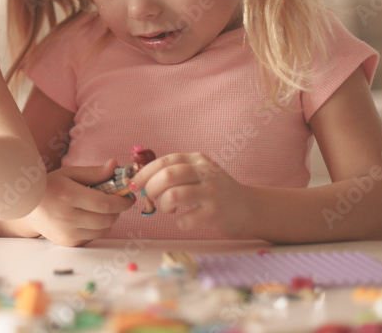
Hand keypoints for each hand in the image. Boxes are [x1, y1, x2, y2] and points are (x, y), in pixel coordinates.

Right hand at [27, 161, 134, 246]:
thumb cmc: (50, 185)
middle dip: (117, 210)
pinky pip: (92, 237)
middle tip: (117, 201)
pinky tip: (88, 218)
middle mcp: (68, 218)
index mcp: (69, 197)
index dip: (122, 202)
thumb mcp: (69, 173)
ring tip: (101, 209)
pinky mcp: (68, 243)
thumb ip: (94, 172)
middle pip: (107, 220)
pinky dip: (96, 229)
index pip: (105, 204)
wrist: (26, 206)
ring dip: (108, 220)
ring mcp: (67, 233)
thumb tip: (115, 166)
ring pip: (102, 231)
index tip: (128, 197)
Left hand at [129, 152, 251, 235]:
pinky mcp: (215, 214)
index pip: (165, 161)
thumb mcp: (197, 173)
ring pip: (173, 196)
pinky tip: (186, 220)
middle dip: (152, 188)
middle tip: (151, 197)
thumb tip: (140, 181)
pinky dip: (179, 222)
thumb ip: (174, 172)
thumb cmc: (214, 191)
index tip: (133, 184)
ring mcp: (212, 193)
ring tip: (169, 209)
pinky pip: (185, 220)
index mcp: (197, 160)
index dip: (144, 173)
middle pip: (168, 176)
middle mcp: (206, 172)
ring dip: (164, 205)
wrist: (248, 208)